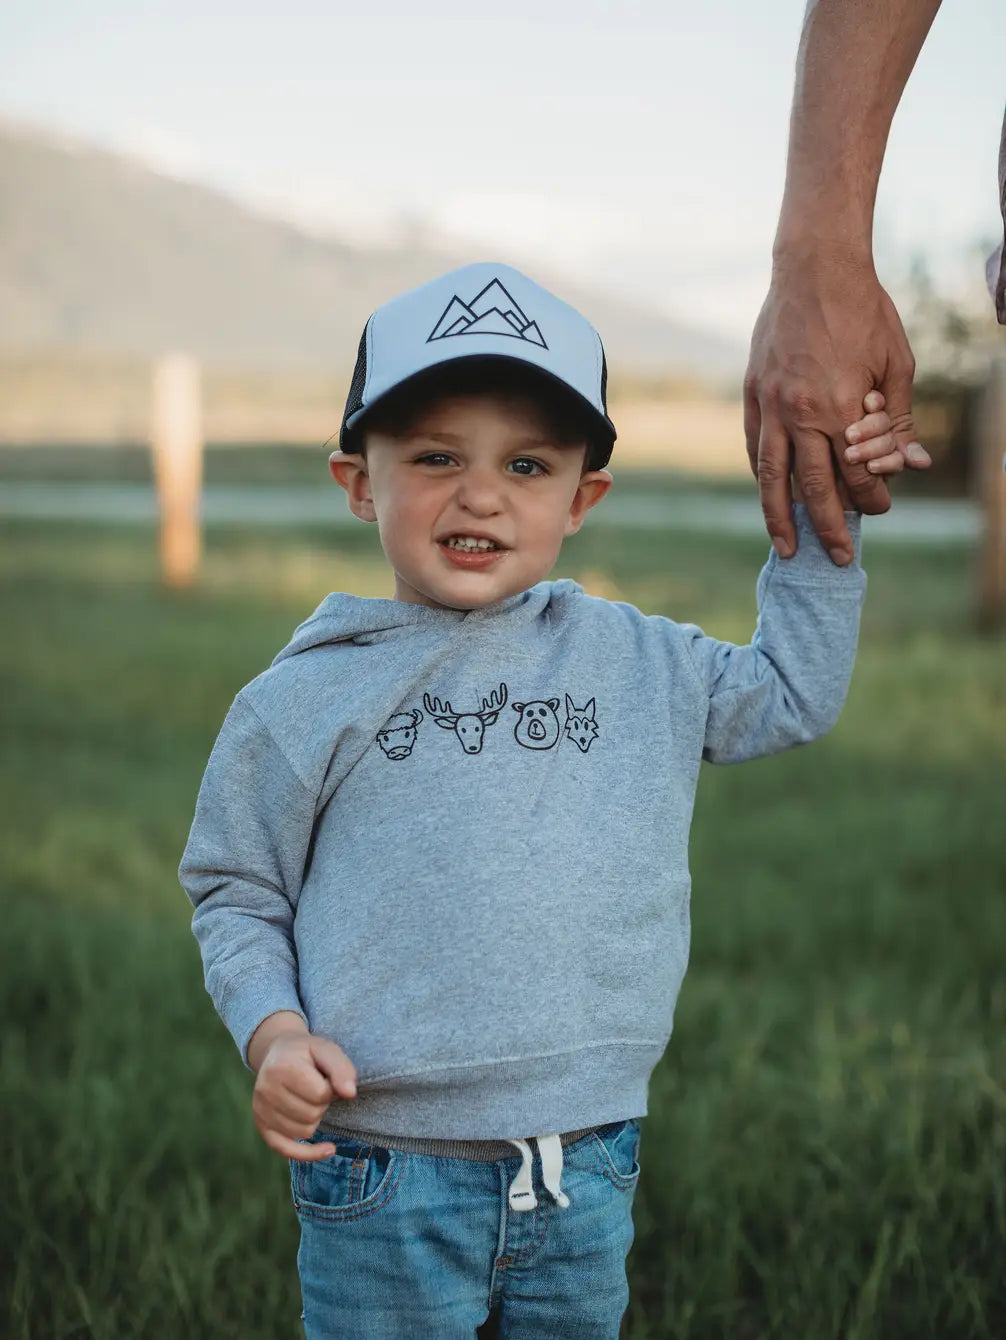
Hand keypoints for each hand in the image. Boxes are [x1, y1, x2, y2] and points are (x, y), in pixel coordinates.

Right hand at [252, 1030, 358, 1160]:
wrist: (277, 1053)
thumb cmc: (306, 1053)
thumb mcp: (325, 1049)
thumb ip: (341, 1068)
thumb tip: (351, 1094)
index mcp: (282, 1068)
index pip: (321, 1094)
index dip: (330, 1087)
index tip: (324, 1077)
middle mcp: (266, 1091)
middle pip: (312, 1114)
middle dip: (322, 1103)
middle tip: (315, 1087)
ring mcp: (261, 1111)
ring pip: (305, 1130)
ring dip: (315, 1117)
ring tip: (308, 1098)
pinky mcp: (262, 1127)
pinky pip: (287, 1150)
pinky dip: (309, 1153)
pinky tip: (329, 1149)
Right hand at [745, 250, 931, 564]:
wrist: (814, 269)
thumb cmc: (864, 312)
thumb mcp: (897, 363)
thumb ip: (900, 419)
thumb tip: (913, 464)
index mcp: (842, 408)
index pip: (858, 473)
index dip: (872, 498)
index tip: (880, 510)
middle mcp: (802, 415)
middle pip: (815, 488)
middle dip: (830, 527)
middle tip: (840, 557)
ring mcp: (772, 406)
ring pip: (773, 477)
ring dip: (780, 518)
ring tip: (787, 549)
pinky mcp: (754, 393)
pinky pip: (754, 446)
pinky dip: (762, 475)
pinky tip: (770, 496)